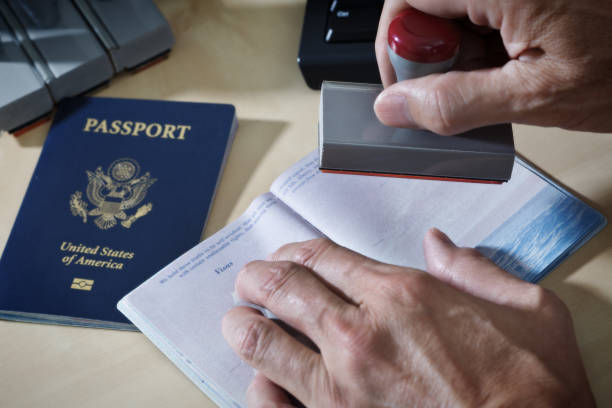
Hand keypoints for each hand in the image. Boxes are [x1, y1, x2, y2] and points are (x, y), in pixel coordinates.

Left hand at [222, 230, 594, 406]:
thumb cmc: (533, 387)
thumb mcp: (526, 309)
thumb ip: (474, 269)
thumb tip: (440, 244)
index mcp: (403, 295)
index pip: (323, 257)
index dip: (295, 252)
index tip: (286, 256)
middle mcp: (363, 334)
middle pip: (284, 289)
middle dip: (257, 279)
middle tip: (248, 281)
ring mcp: (342, 387)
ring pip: (265, 343)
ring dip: (244, 326)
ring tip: (238, 321)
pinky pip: (274, 404)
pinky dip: (260, 388)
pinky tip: (260, 379)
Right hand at [373, 0, 611, 133]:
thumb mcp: (536, 97)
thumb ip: (456, 103)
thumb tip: (396, 107)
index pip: (406, 0)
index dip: (396, 45)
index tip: (405, 86)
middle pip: (426, 3)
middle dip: (429, 52)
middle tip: (455, 89)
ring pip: (452, 9)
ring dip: (457, 50)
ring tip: (494, 79)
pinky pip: (479, 10)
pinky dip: (482, 42)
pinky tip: (507, 63)